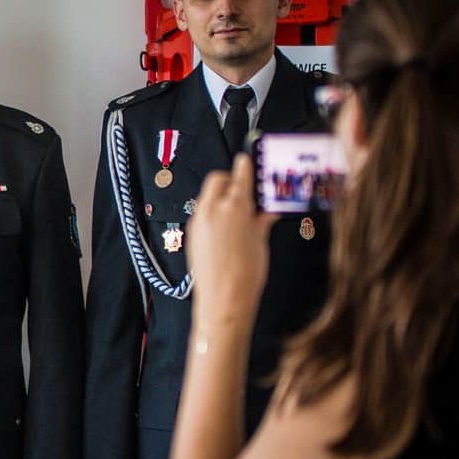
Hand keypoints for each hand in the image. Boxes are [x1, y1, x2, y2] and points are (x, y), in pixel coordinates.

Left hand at [186, 155, 277, 328]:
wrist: (224, 299)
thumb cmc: (246, 274)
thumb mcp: (260, 242)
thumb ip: (261, 221)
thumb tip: (266, 212)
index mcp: (235, 207)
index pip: (239, 175)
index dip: (245, 166)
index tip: (247, 160)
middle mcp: (213, 209)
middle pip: (217, 180)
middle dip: (230, 179)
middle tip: (244, 189)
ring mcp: (199, 221)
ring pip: (208, 196)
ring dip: (220, 196)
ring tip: (238, 211)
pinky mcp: (192, 233)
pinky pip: (201, 212)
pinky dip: (213, 212)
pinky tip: (226, 226)